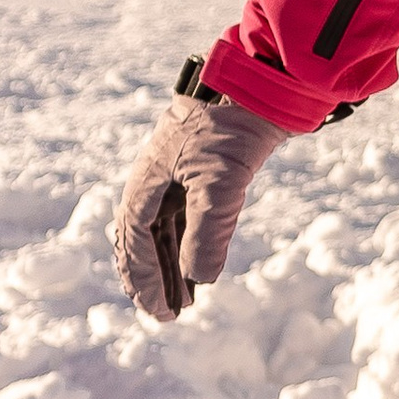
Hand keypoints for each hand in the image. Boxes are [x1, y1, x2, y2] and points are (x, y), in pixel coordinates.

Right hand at [114, 83, 284, 320]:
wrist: (263, 84)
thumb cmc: (235, 128)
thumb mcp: (222, 183)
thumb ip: (208, 232)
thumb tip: (199, 278)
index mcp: (147, 179)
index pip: (135, 241)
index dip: (145, 279)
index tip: (160, 312)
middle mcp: (154, 177)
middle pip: (141, 238)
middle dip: (150, 278)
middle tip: (164, 314)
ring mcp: (175, 173)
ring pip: (162, 229)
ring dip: (169, 265)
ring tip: (184, 301)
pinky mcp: (198, 169)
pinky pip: (182, 216)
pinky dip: (186, 244)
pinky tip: (197, 266)